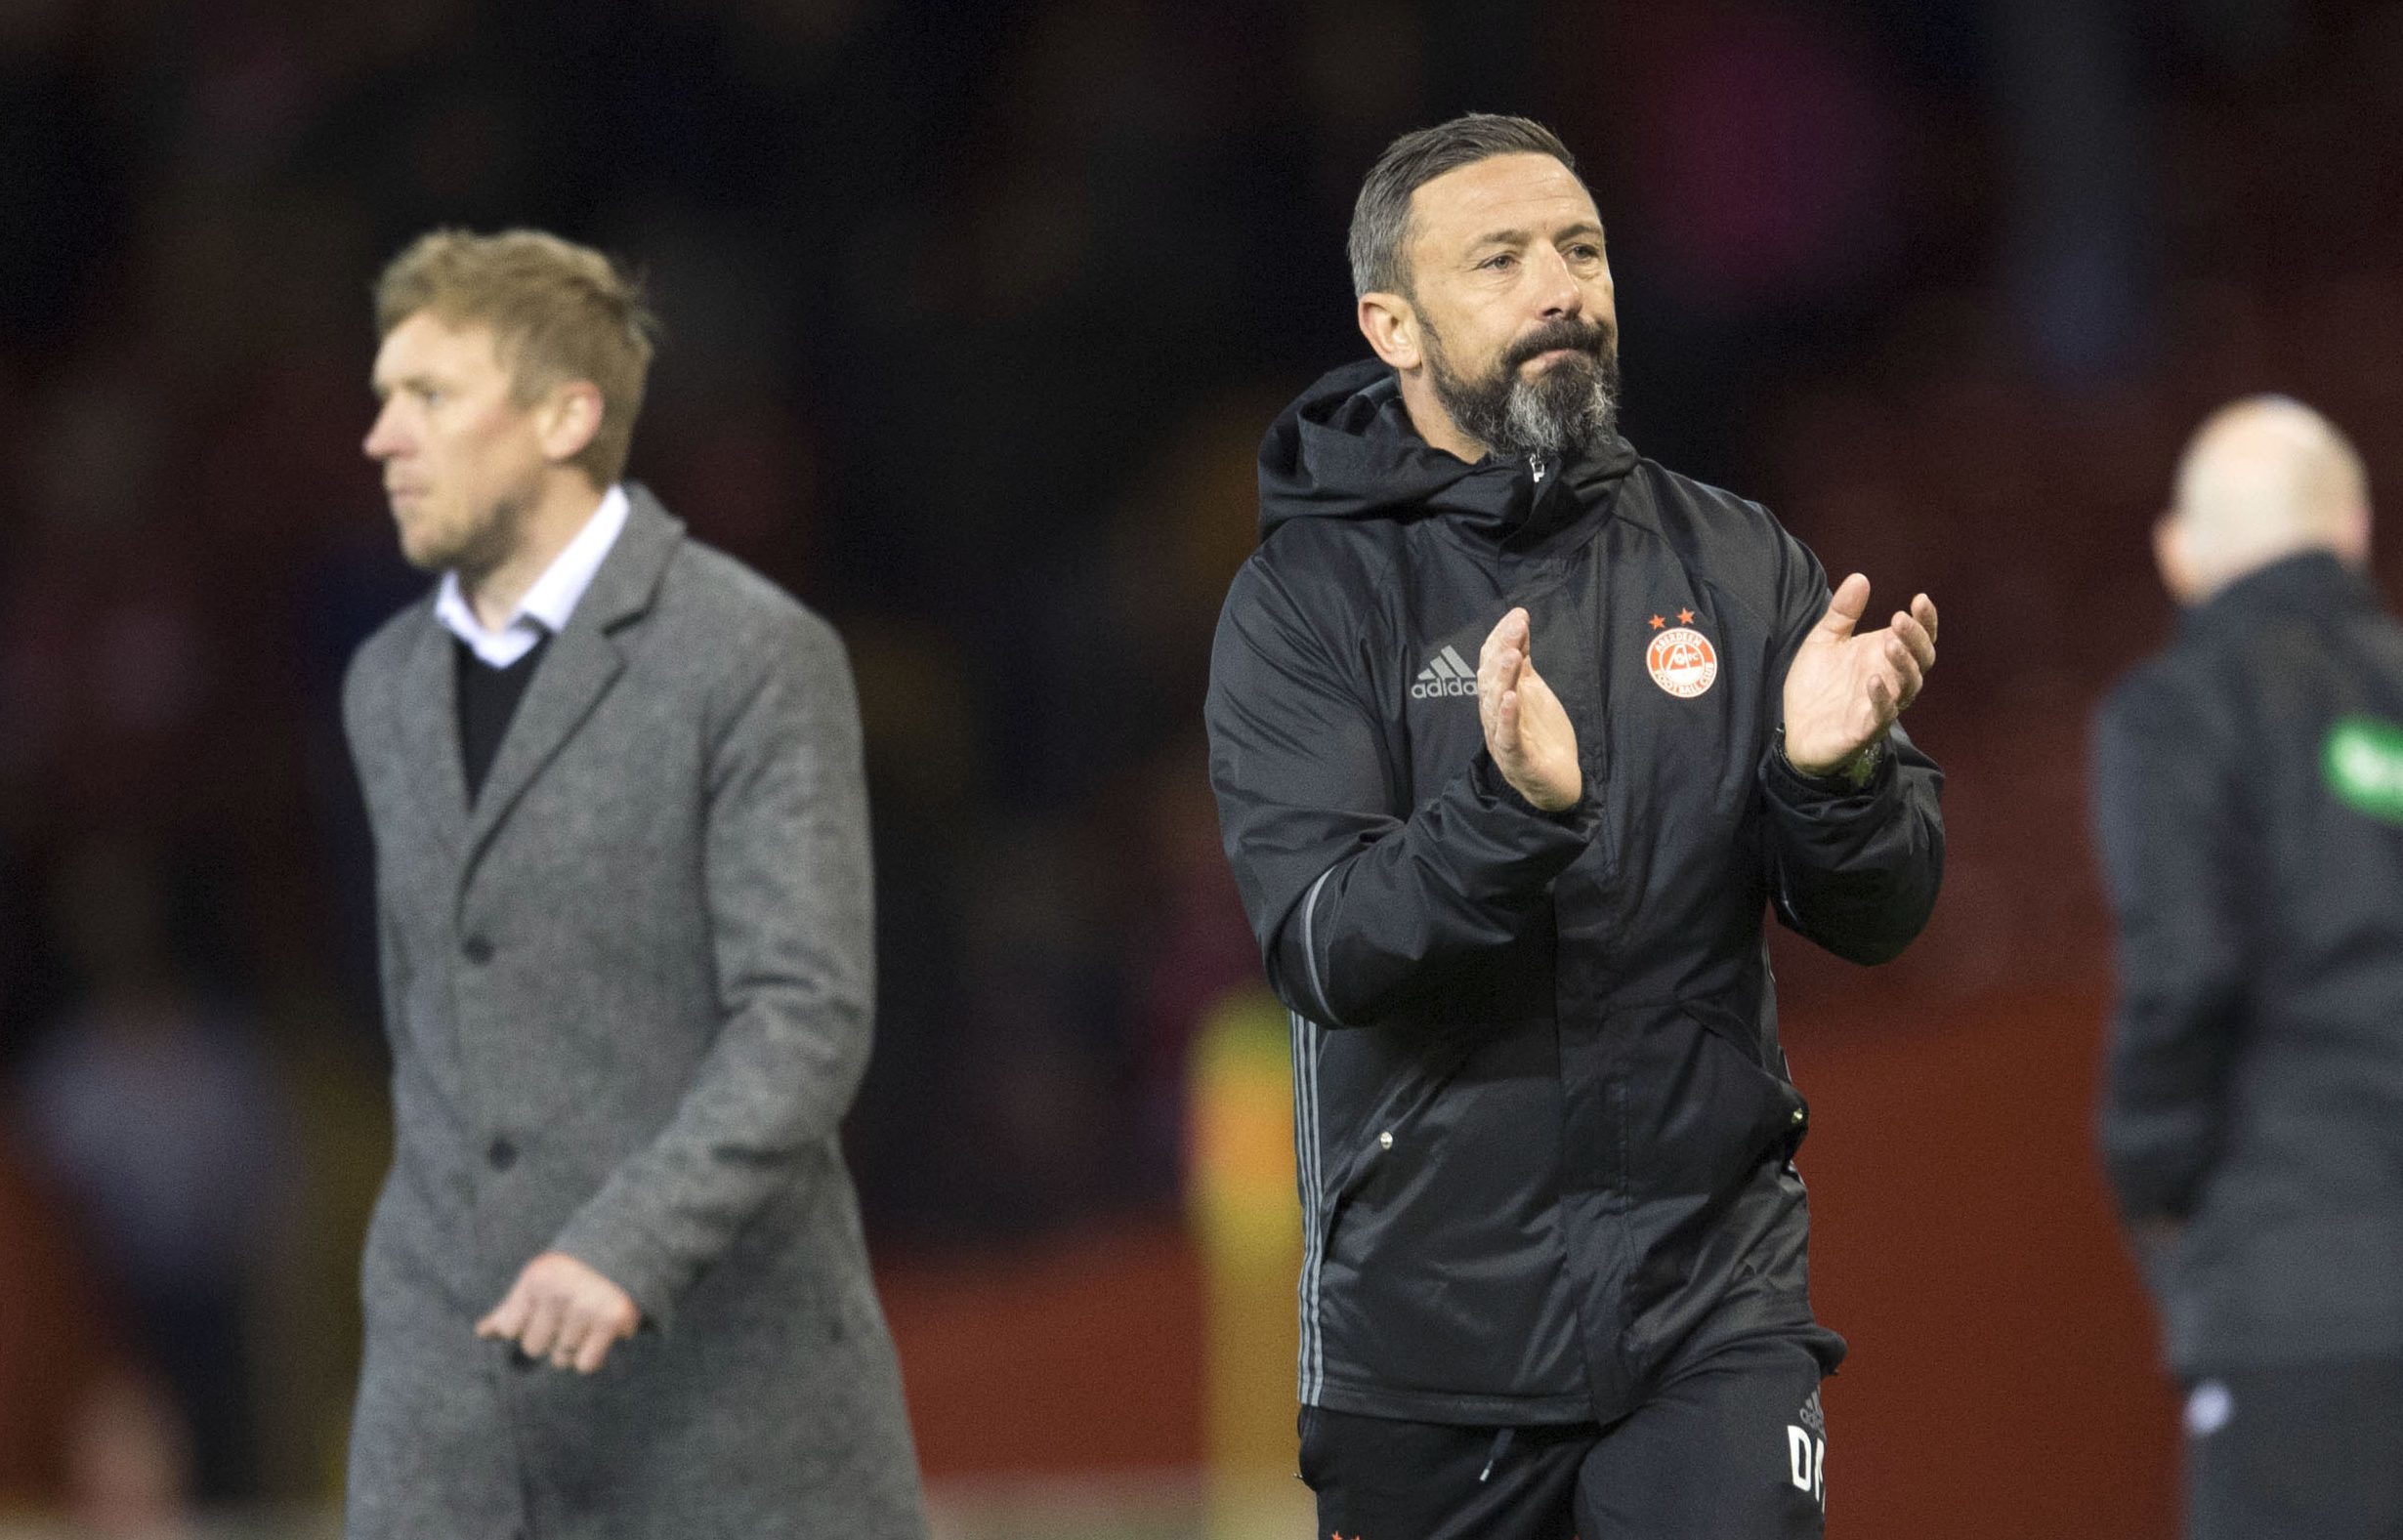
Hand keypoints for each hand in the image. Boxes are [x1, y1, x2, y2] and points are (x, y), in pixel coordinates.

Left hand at [476, 1252, 640, 1373]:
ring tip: (586, 1323)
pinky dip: (592, 1356)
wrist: (630, 1249)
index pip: (510, 1330)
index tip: (542, 1312)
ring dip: (573, 1347)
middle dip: (549, 1338)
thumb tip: (482, 1333)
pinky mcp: (613, 1321)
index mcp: (537, 1279)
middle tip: (567, 1318)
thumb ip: (511, 1308)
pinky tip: (600, 1333)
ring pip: (561, 1358)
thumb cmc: (575, 1271)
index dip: (525, 1326)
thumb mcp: (540, 1280)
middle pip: (534, 1348)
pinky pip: (586, 1364)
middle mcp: (559, 1293)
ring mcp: (587, 1307)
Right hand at [1478, 607, 1580, 811]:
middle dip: (1502, 651)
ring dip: (1503, 678)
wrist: (1556, 783)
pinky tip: (1512, 699)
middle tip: (1517, 626)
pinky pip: (1508, 738)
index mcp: (1498, 699)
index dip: (1501, 638)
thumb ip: (1523, 664)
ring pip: (1495, 706)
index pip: (1491, 664)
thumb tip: (1519, 627)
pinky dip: (1508, 718)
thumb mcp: (1534, 693)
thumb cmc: (1542, 737)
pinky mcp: (1517, 760)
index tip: (1518, 615)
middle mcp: (1494, 716)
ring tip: (1512, 655)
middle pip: (1490, 680)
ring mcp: (1503, 738)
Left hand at [1780, 576, 1937, 775]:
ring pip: (1908, 686)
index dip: (1926, 620)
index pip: (1919, 637)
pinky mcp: (1865, 729)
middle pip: (1921, 659)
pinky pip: (1882, 715)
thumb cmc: (1817, 684)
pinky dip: (1881, 698)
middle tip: (1900, 618)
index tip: (1921, 599)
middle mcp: (1891, 679)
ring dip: (1903, 664)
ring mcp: (1882, 705)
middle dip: (1916, 638)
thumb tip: (1860, 577)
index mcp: (1885, 655)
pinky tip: (1873, 680)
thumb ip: (1842, 612)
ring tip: (1890, 642)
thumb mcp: (1825, 640)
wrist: (1796, 729)